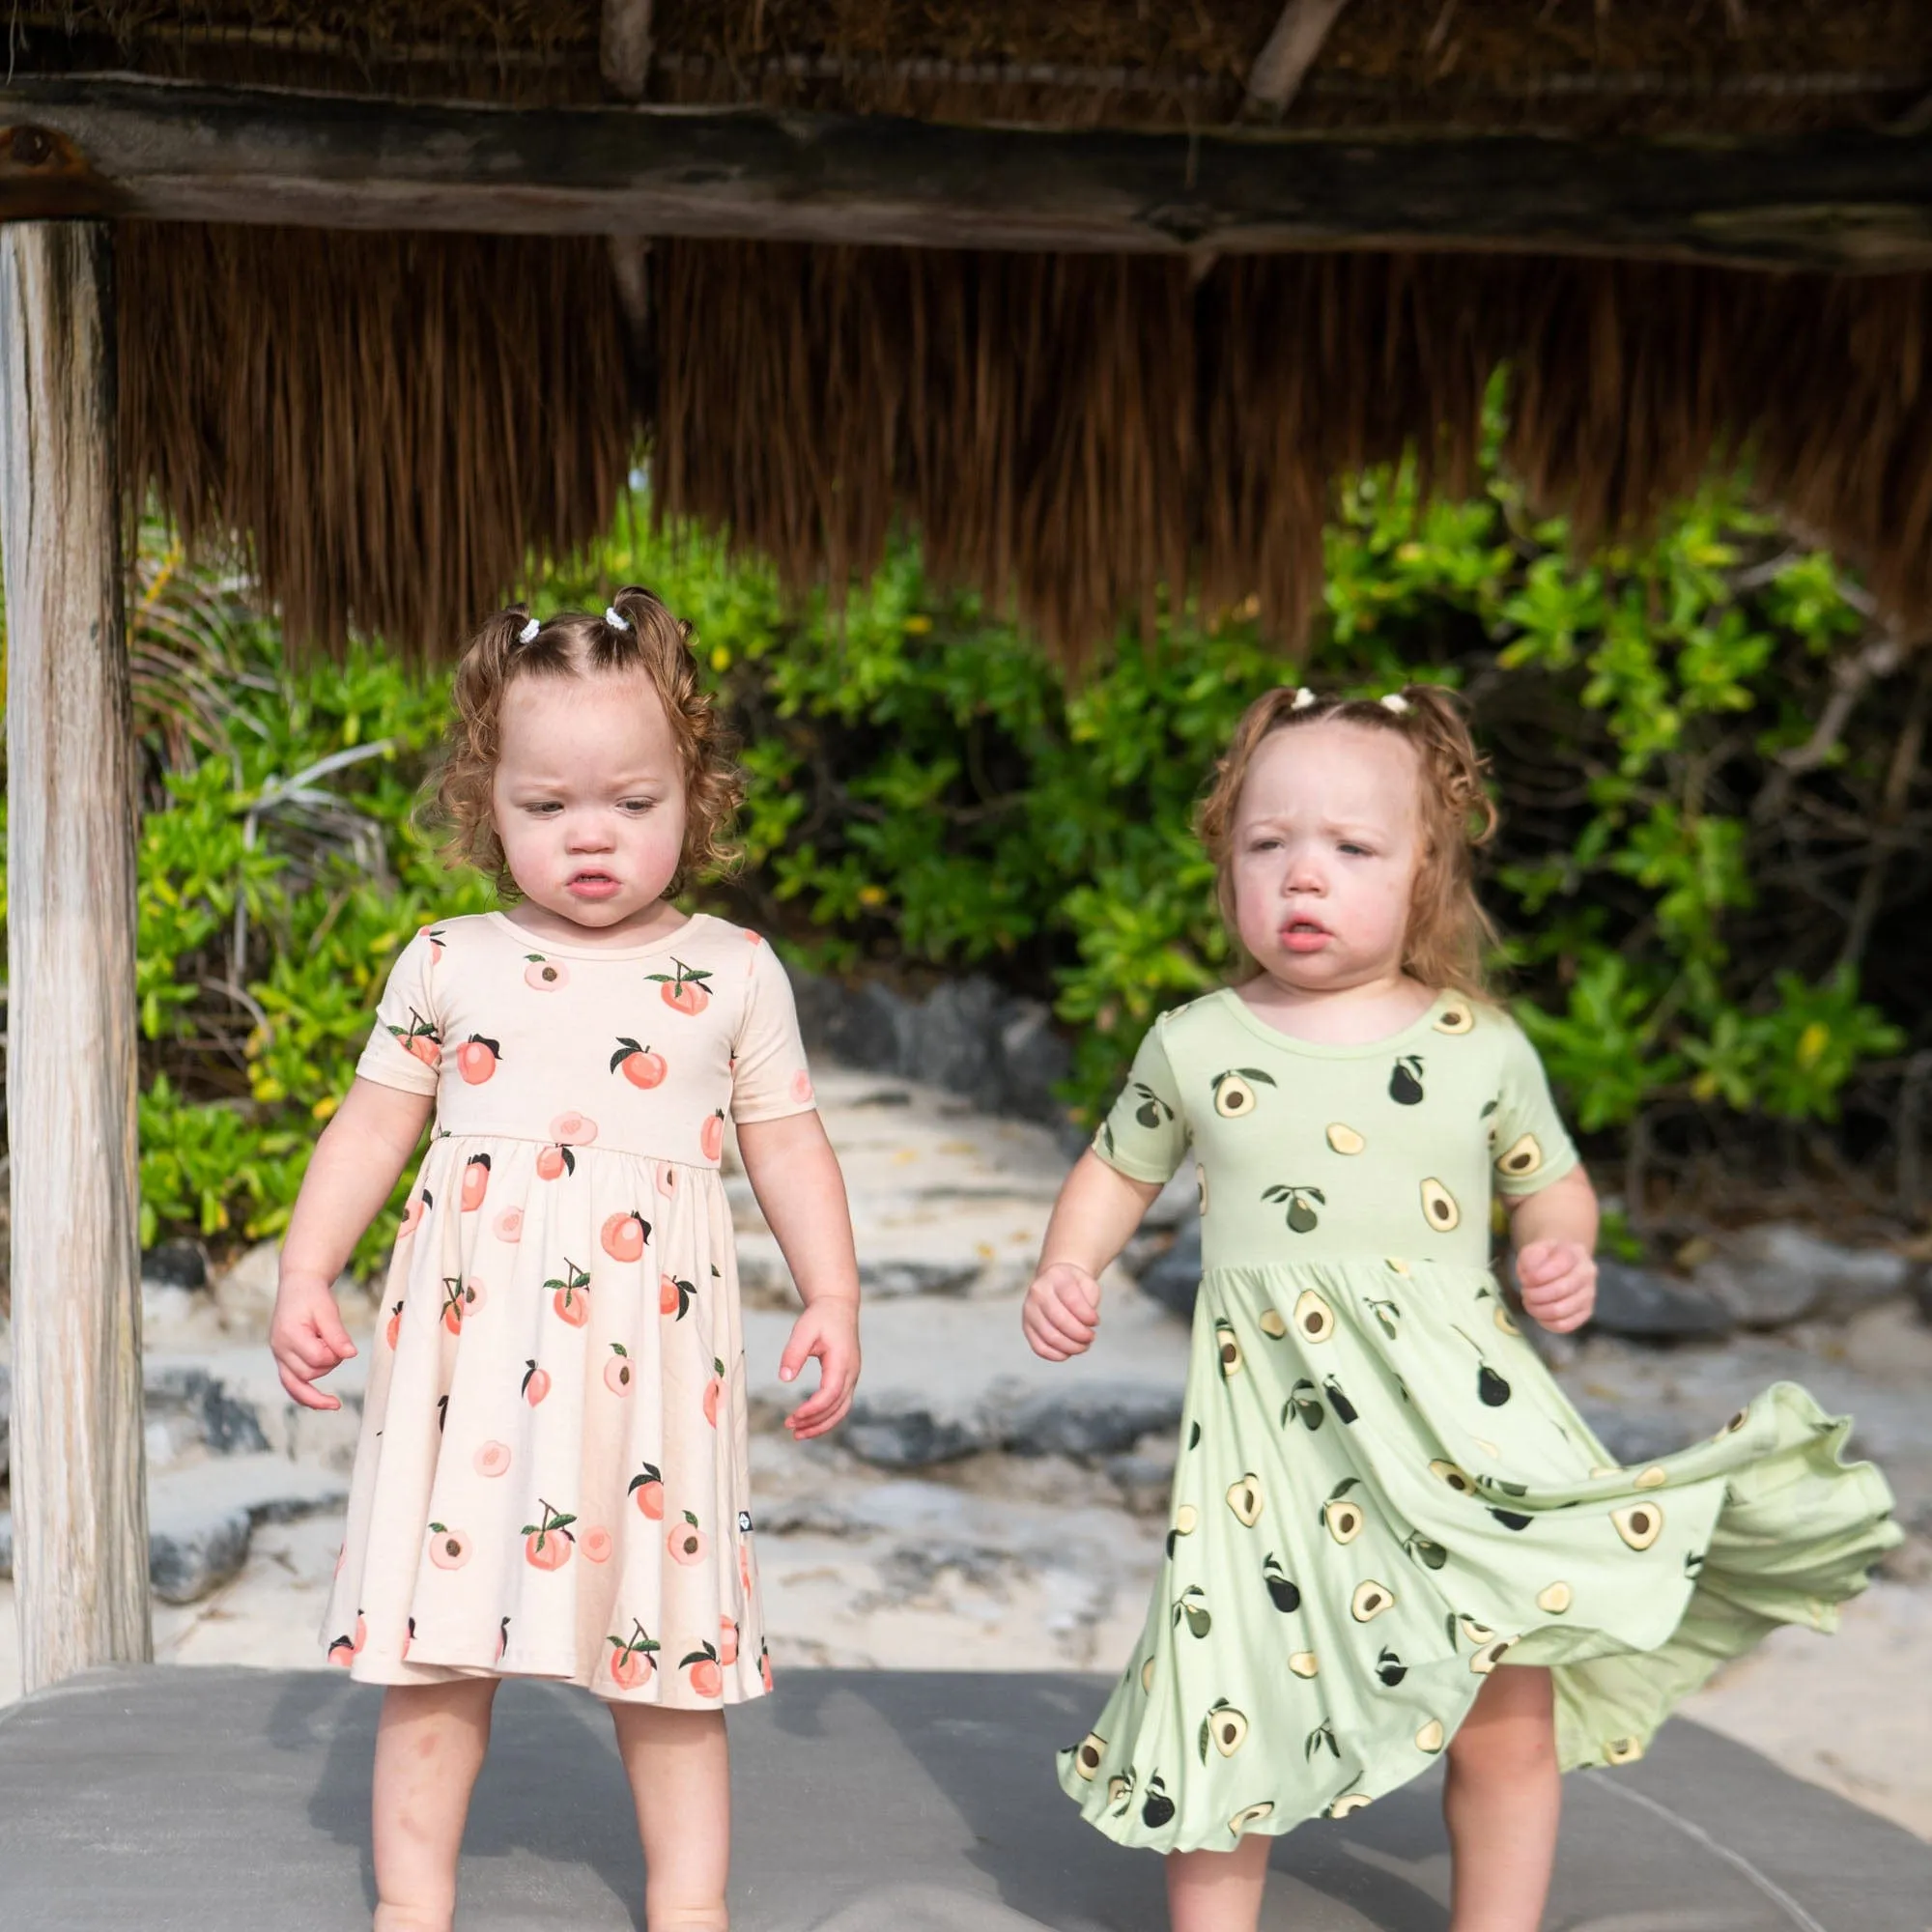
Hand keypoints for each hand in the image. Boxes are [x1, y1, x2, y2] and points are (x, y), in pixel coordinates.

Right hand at [270, 1270, 358, 1409]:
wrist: (298, 1286)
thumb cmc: (313, 1296)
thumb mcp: (328, 1310)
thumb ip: (337, 1334)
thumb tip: (350, 1355)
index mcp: (289, 1335)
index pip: (317, 1358)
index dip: (335, 1353)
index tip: (341, 1339)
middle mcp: (279, 1349)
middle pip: (310, 1373)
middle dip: (330, 1362)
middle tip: (336, 1340)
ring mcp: (279, 1356)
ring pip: (301, 1382)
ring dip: (322, 1370)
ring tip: (328, 1346)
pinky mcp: (283, 1360)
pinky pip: (292, 1386)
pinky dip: (307, 1396)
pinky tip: (326, 1403)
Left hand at [778, 1296, 859, 1439]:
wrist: (838, 1307)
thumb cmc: (820, 1317)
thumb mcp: (803, 1330)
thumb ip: (793, 1353)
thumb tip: (784, 1378)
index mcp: (843, 1361)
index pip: (830, 1393)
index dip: (813, 1408)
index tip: (794, 1416)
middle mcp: (851, 1372)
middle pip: (838, 1407)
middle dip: (815, 1422)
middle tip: (790, 1428)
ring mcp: (852, 1377)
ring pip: (841, 1409)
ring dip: (821, 1424)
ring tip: (797, 1433)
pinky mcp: (847, 1378)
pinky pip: (840, 1404)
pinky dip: (825, 1417)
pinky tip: (808, 1421)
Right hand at [1022, 1261, 1101, 1360]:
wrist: (1055, 1282)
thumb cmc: (1075, 1286)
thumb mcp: (1088, 1284)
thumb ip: (1090, 1301)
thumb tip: (1085, 1324)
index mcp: (1056, 1276)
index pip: (1072, 1300)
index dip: (1088, 1316)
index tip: (1096, 1322)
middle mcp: (1038, 1292)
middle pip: (1060, 1320)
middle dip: (1081, 1335)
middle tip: (1091, 1337)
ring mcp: (1029, 1310)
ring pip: (1050, 1337)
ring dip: (1071, 1347)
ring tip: (1083, 1346)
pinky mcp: (1027, 1326)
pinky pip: (1039, 1347)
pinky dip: (1056, 1355)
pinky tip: (1068, 1352)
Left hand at [1515, 1239, 1595, 1333]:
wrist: (1560, 1263)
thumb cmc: (1544, 1258)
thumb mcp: (1533, 1249)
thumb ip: (1529, 1258)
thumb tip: (1530, 1277)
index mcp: (1575, 1253)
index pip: (1558, 1266)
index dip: (1535, 1276)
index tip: (1524, 1279)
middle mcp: (1587, 1273)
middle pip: (1559, 1290)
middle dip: (1533, 1294)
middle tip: (1525, 1292)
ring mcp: (1589, 1294)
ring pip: (1560, 1310)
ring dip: (1537, 1309)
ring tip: (1530, 1303)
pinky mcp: (1586, 1312)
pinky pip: (1565, 1325)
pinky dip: (1546, 1322)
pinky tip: (1539, 1314)